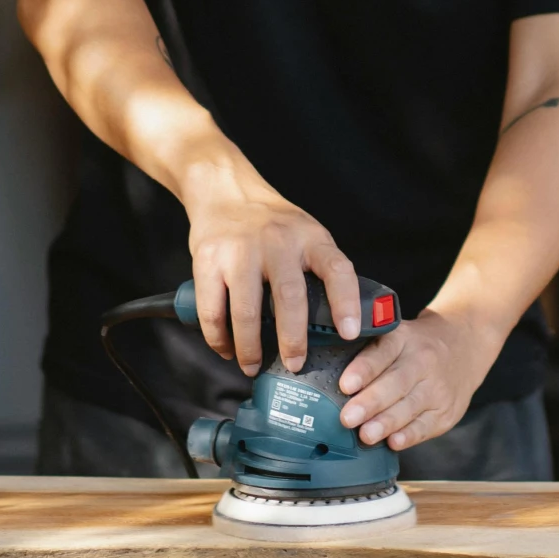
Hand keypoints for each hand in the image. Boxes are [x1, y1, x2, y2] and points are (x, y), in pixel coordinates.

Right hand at [178, 137, 360, 376]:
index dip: (346, 303)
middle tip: (294, 365)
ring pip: (246, 311)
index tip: (349, 333)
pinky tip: (226, 349)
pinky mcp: (209, 259)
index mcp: (310, 238)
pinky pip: (213, 310)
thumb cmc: (272, 222)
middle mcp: (277, 241)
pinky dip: (218, 338)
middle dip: (293, 340)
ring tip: (253, 367)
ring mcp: (241, 250)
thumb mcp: (306, 233)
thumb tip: (337, 325)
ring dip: (250, 347)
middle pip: (289, 297)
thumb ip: (319, 269)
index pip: (337, 269)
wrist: (225, 190)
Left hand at [336, 307, 498, 451]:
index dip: (363, 370)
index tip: (345, 385)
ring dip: (386, 423)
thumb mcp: (397, 334)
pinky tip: (394, 442)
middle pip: (395, 383)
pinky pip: (427, 425)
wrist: (466, 344)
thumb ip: (369, 353)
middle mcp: (423, 361)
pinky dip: (410, 435)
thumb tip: (328, 378)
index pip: (382, 352)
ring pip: (410, 406)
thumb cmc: (417, 345)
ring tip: (366, 435)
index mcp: (404, 339)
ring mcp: (438, 387)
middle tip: (347, 418)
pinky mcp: (447, 411)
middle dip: (370, 403)